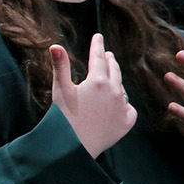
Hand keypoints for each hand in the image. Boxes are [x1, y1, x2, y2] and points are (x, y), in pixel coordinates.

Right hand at [50, 34, 135, 157]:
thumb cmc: (63, 116)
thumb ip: (60, 65)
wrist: (75, 147)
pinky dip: (123, 104)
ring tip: (112, 80)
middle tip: (108, 55)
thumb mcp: (60, 89)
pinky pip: (129, 108)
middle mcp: (114, 91)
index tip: (99, 37)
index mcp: (97, 80)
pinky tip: (119, 104)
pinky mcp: (127, 122)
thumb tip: (55, 45)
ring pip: (121, 89)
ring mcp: (123, 107)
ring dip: (116, 82)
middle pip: (114, 70)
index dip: (97, 45)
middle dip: (110, 61)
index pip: (98, 57)